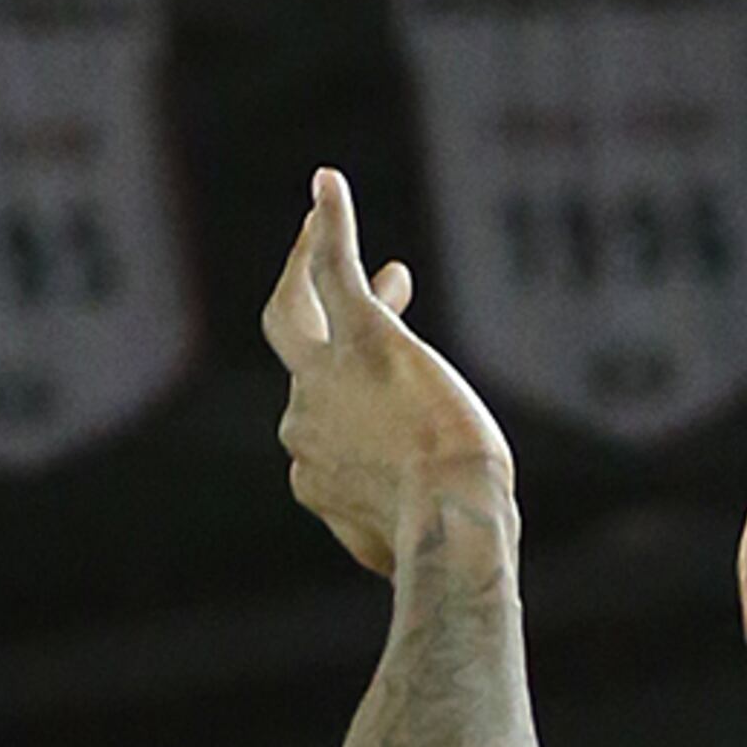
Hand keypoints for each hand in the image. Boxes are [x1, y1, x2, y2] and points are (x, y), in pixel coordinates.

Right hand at [266, 168, 515, 579]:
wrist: (450, 520)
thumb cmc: (446, 542)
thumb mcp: (407, 548)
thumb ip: (386, 539)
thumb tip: (392, 564)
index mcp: (313, 474)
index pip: (321, 428)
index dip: (359, 407)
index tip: (405, 400)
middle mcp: (303, 422)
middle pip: (300, 364)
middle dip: (329, 334)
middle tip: (397, 290)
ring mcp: (325, 376)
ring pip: (295, 311)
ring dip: (310, 265)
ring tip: (320, 222)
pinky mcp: (363, 335)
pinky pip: (333, 265)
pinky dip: (328, 222)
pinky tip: (328, 183)